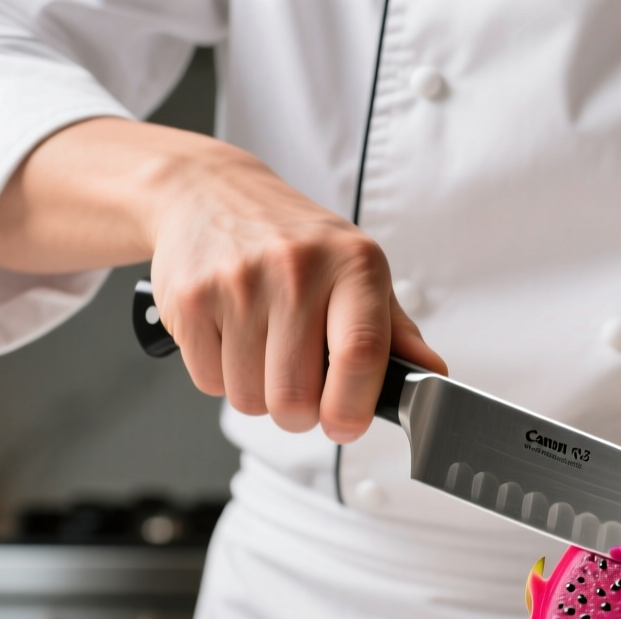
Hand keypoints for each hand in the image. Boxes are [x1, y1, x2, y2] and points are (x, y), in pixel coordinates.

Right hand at [146, 144, 442, 441]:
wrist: (210, 193)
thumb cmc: (295, 241)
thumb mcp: (357, 270)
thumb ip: (395, 330)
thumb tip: (431, 374)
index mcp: (353, 264)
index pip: (361, 353)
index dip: (353, 408)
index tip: (346, 424)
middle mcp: (296, 268)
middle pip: (296, 396)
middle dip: (300, 413)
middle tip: (302, 389)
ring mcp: (238, 283)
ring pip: (251, 398)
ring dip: (260, 395)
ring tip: (265, 352)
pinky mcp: (190, 300)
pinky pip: (209, 382)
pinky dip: (222, 377)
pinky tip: (232, 338)